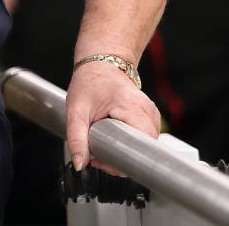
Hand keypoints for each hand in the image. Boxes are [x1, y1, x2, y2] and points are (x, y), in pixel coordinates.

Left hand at [65, 60, 160, 174]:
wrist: (99, 64)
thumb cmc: (88, 83)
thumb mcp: (76, 111)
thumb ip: (77, 138)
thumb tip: (81, 163)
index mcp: (132, 108)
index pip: (140, 148)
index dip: (122, 161)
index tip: (103, 159)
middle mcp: (148, 111)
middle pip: (143, 149)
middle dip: (120, 156)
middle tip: (99, 150)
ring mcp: (152, 113)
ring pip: (144, 145)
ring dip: (125, 149)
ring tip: (105, 139)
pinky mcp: (150, 116)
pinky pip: (144, 137)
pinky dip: (130, 140)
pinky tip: (116, 134)